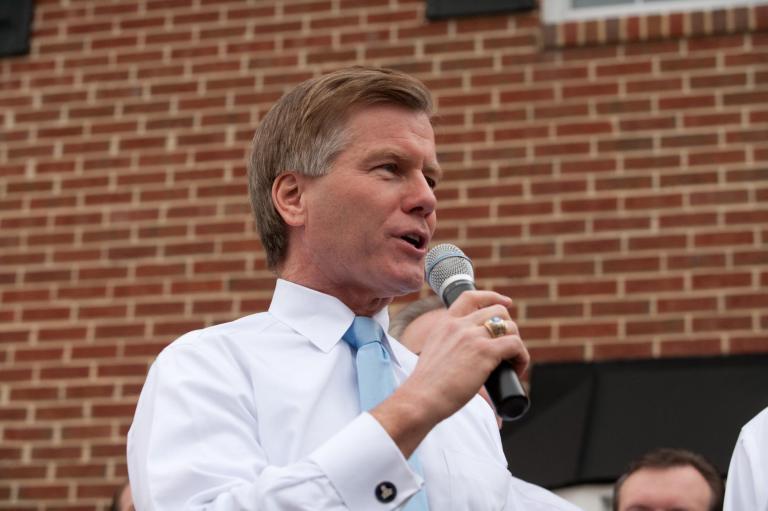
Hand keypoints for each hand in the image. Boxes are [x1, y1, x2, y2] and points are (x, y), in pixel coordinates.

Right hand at [372, 290, 527, 455]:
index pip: (470, 297)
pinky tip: (517, 370)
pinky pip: (515, 345)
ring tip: (512, 363)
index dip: (492, 297)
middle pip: (498, 311)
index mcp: (445, 324)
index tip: (506, 303)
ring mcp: (472, 337)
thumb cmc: (427, 387)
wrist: (421, 398)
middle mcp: (459, 325)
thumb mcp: (434, 355)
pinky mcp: (485, 351)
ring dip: (517, 344)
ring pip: (510, 327)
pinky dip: (522, 357)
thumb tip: (466, 361)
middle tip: (508, 347)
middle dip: (509, 326)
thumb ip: (448, 348)